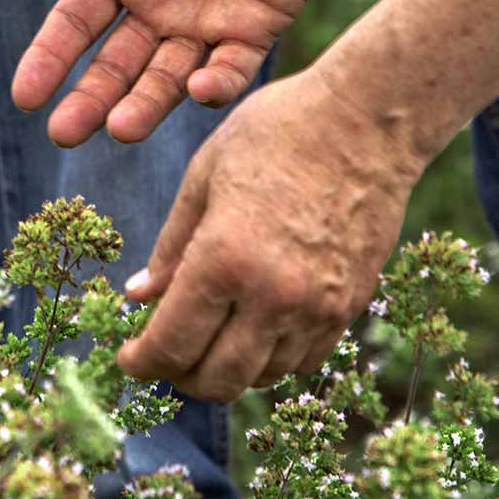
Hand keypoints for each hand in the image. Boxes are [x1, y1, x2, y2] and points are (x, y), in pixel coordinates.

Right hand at [9, 0, 359, 145]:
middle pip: (116, 65)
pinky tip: (198, 90)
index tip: (25, 97)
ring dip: (144, 105)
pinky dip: (216, 84)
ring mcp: (206, 20)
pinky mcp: (256, 29)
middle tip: (64, 134)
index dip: (50, 59)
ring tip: (121, 130)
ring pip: (168, 77)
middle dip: (90, 100)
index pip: (75, 23)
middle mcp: (158, 4)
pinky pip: (232, 68)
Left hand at [116, 69, 427, 401]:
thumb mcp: (203, 177)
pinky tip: (254, 327)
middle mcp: (273, 295)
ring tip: (209, 336)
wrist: (369, 118)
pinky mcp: (351, 305)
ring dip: (227, 367)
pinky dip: (271, 358)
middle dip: (180, 376)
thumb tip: (138, 298)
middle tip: (165, 354)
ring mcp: (319, 307)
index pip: (171, 345)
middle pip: (216, 379)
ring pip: (262, 376)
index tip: (128, 358)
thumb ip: (170, 248)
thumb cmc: (278, 130)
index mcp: (224, 260)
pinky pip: (303, 360)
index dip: (141, 362)